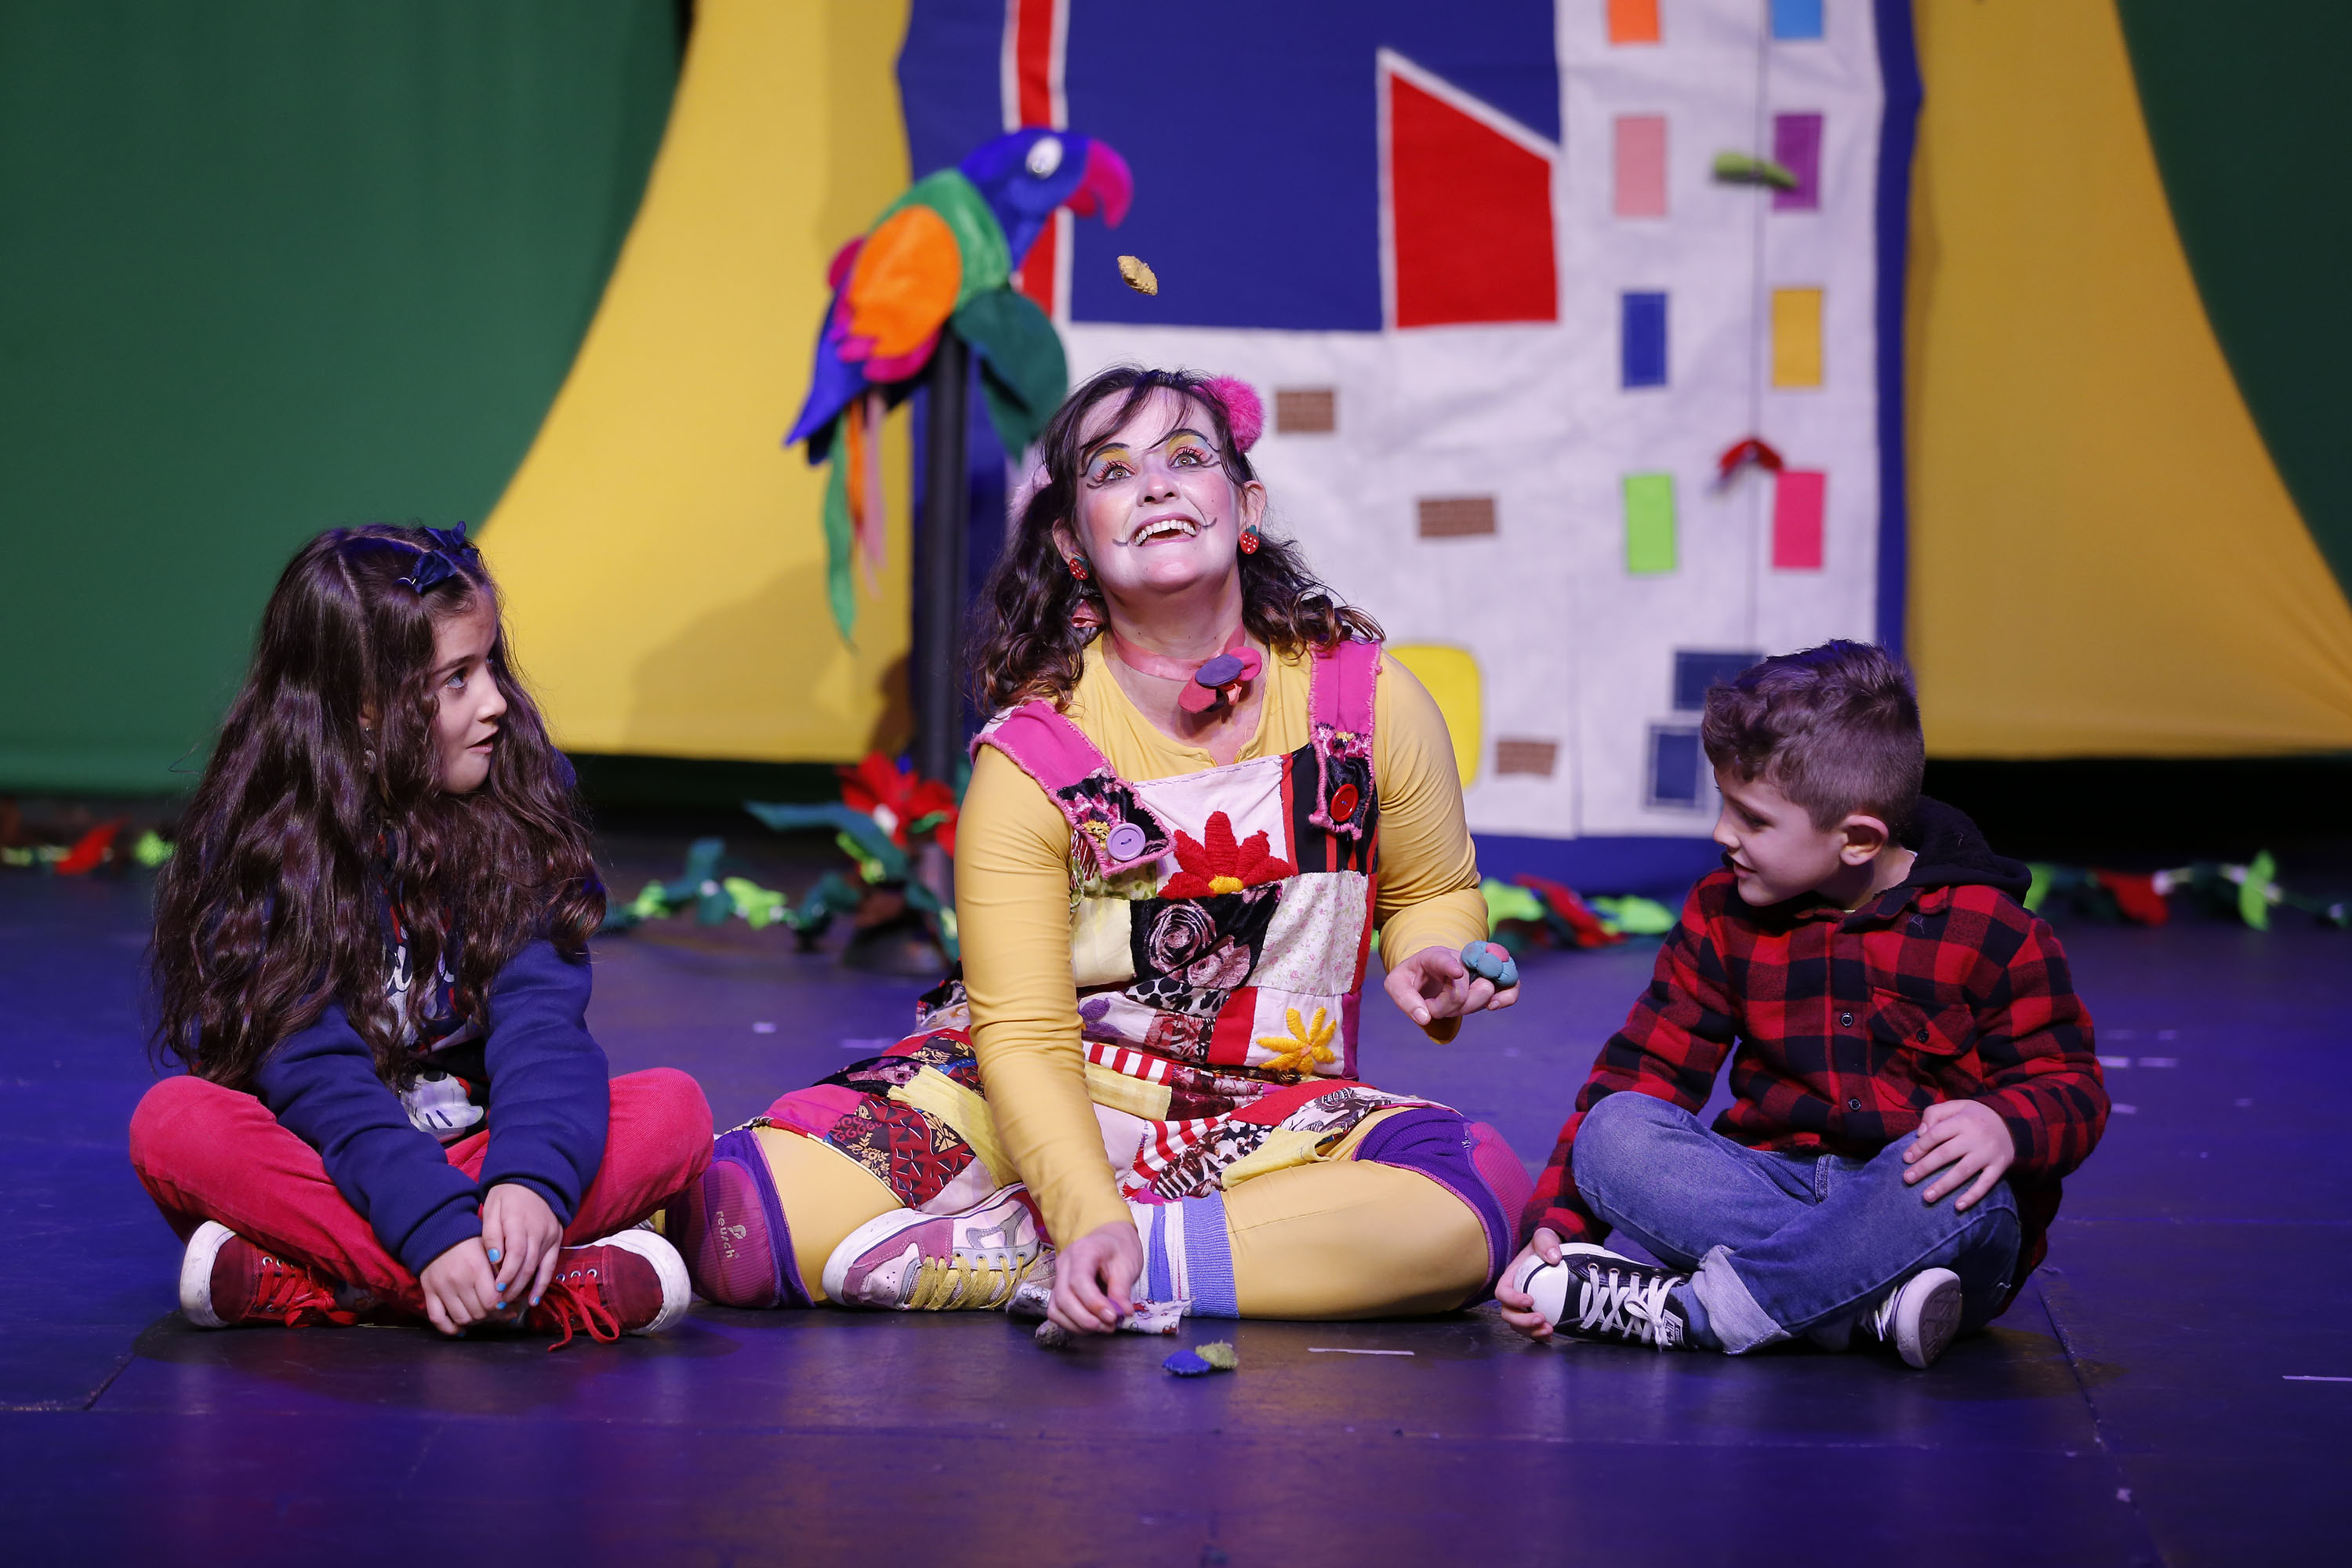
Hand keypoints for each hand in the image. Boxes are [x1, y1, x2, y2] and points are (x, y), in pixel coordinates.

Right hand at [418, 1236, 501, 1335]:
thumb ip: (500, 1271)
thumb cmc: (469, 1241)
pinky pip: (437, 1319)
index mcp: (477, 1268)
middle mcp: (459, 1280)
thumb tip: (514, 1298)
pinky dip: (450, 1328)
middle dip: (491, 1315)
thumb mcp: (489, 1250)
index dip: (502, 1308)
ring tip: (480, 1315)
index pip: (492, 1301)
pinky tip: (461, 1328)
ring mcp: (442, 1288)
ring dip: (474, 1322)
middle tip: (495, 1312)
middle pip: (479, 1312)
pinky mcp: (429, 1292)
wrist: (437, 1233)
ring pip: (462, 1318)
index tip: (507, 1306)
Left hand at [481, 1182, 563, 1315]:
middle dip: (513, 1286)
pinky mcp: (556, 1241)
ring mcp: (550, 1237)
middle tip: (499, 1302)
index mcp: (520, 1222)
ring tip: (511, 1302)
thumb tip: (495, 1259)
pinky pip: (551, 1266)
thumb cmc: (507, 1196)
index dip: (507, 1273)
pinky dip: (542, 1284)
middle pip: (528, 1264)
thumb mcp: (492, 1209)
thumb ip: (492, 1234)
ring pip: (539, 1268)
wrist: (534, 1181)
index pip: (516, 1253)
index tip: (496, 1287)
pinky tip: (534, 1300)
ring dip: (525, 1288)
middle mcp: (539, 1231)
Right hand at [1047, 1219, 1142, 1336]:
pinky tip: (1090, 1325)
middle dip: (1085, 1318)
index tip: (1112, 1317)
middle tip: (1109, 1326)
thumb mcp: (1127, 1265)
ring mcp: (1058, 1277)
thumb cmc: (1119, 1249)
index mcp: (1082, 1251)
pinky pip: (1056, 1312)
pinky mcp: (1058, 1290)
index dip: (1094, 1303)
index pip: (1078, 1281)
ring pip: (1056, 1308)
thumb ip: (1122, 1290)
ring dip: (1078, 1324)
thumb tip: (1123, 1313)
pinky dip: (1072, 1324)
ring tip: (1103, 1327)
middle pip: (1063, 1297)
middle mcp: (1064, 1264)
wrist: (1110, 1240)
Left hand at [1383, 945, 1519, 1029]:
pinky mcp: (1492, 980)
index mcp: (1433, 956)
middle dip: (1447, 1006)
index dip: (1451, 965)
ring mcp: (1478, 968)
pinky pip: (1510, 985)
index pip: (1442, 960)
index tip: (1457, 972)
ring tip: (1450, 1007)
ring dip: (1469, 1007)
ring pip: (1486, 990)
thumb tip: (1424, 1018)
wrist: (1428, 973)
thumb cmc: (1411, 977)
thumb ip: (1405, 999)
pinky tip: (1494, 1006)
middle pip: (1464, 987)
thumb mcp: (1396, 984)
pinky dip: (1507, 997)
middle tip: (1432, 1008)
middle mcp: (1460, 958)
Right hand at [1495, 1227, 1565, 1341]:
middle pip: (1508, 1314)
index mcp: (1510, 1278)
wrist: (1553, 1254)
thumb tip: (1554, 1257)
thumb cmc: (1544, 1245)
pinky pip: (1530, 1330)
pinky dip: (1538, 1336)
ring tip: (1549, 1330)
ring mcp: (1522, 1307)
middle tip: (1541, 1319)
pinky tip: (1550, 1336)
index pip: (1502, 1292)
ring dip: (1531, 1331)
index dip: (1513, 1299)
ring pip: (1518, 1325)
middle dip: (1522, 1321)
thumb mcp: (1544, 1237)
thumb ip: (1546, 1242)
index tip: (1531, 1300)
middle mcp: (1513, 1295)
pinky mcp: (1533, 1314)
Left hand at [1903, 1099, 2015, 1211]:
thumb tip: (1919, 1133)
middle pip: (1945, 1154)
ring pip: (1963, 1171)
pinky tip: (1958, 1206)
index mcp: (1962, 1121)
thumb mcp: (1956, 1106)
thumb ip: (1935, 1113)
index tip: (1906, 1159)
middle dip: (1924, 1168)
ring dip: (1944, 1185)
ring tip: (1926, 1196)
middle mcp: (1975, 1137)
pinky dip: (1973, 1196)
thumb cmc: (1975, 1116)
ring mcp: (1988, 1153)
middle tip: (1907, 1179)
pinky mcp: (1999, 1166)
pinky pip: (1986, 1184)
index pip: (1936, 1134)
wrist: (2013, 1122)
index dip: (1919, 1147)